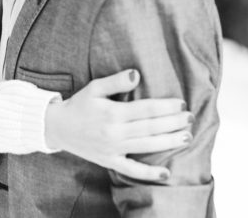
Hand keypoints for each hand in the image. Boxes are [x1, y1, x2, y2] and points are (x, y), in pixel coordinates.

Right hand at [44, 69, 190, 182]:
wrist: (57, 127)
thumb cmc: (79, 105)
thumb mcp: (94, 87)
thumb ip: (116, 81)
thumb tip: (137, 75)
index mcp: (112, 113)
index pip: (145, 110)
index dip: (165, 107)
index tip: (181, 104)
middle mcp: (114, 132)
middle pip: (150, 128)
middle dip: (173, 123)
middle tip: (190, 118)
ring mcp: (113, 149)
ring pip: (146, 146)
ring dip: (168, 142)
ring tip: (187, 137)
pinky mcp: (109, 161)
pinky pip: (131, 170)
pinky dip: (148, 173)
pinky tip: (166, 173)